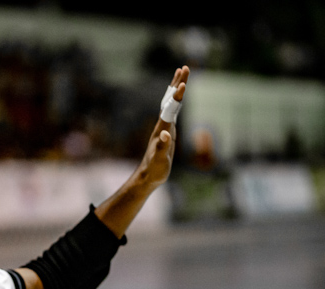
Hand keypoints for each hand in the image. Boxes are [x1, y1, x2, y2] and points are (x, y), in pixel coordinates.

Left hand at [135, 65, 189, 186]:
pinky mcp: (167, 132)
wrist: (147, 176)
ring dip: (176, 88)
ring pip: (171, 103)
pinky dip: (176, 100)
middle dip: (178, 84)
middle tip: (184, 67)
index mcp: (162, 129)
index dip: (177, 96)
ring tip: (182, 74)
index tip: (184, 83)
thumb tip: (166, 134)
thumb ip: (162, 147)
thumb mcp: (159, 160)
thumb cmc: (154, 170)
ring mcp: (165, 127)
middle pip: (170, 100)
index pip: (171, 109)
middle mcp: (163, 125)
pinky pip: (172, 111)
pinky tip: (177, 97)